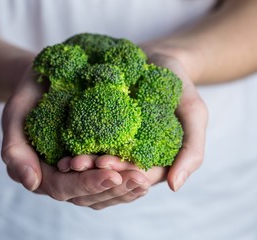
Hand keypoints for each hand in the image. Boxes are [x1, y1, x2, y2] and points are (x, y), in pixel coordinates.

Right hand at [1, 68, 148, 208]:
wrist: (43, 82)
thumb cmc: (28, 97)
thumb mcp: (15, 116)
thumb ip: (15, 150)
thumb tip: (32, 184)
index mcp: (41, 172)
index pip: (64, 188)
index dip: (88, 184)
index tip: (113, 175)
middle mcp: (62, 178)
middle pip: (88, 196)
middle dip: (115, 189)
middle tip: (140, 179)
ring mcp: (79, 173)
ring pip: (103, 193)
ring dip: (126, 189)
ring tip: (146, 179)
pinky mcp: (94, 162)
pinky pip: (112, 178)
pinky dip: (128, 177)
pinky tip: (146, 171)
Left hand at [58, 50, 207, 192]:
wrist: (157, 58)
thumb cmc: (178, 84)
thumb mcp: (194, 112)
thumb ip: (192, 148)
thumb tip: (174, 186)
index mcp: (155, 160)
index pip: (138, 177)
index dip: (121, 175)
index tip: (105, 164)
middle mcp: (133, 158)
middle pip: (114, 176)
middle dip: (95, 173)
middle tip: (77, 164)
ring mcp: (115, 146)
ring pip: (97, 167)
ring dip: (83, 167)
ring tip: (67, 161)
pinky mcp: (100, 132)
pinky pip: (86, 146)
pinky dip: (76, 151)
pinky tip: (62, 149)